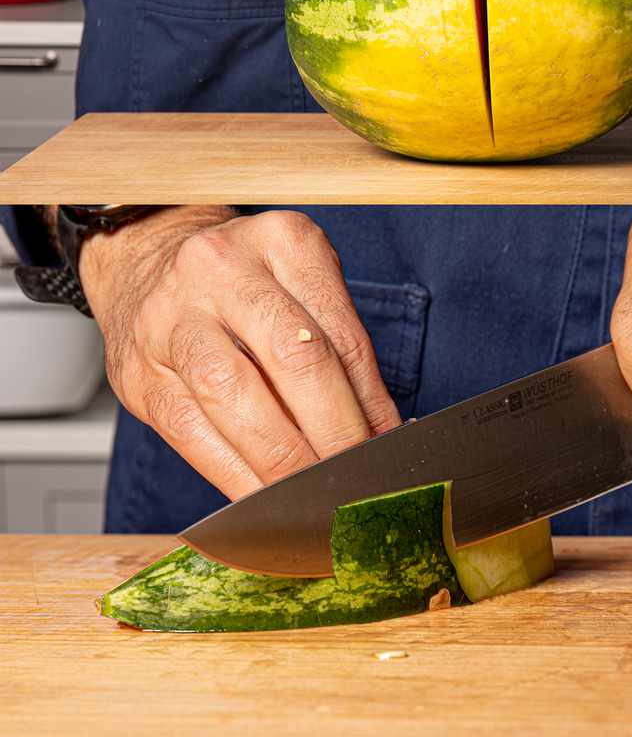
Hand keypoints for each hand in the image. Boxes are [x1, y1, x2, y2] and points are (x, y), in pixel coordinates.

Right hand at [79, 208, 399, 500]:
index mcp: (283, 241)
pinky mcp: (137, 371)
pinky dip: (233, 473)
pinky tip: (264, 495)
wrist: (149, 262)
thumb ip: (341, 350)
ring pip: (234, 396)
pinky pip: (191, 433)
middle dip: (333, 430)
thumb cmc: (247, 283)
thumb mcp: (303, 287)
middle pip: (293, 357)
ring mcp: (170, 318)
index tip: (390, 446)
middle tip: (358, 476)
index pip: (341, 334)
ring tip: (314, 492)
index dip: (370, 401)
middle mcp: (222, 269)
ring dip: (282, 458)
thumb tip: (381, 431)